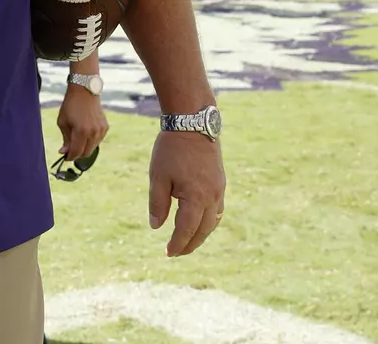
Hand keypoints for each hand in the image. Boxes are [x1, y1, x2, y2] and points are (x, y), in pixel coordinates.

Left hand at [57, 85, 108, 159]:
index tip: (65, 157)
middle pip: (86, 153)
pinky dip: (91, 141)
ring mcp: (101, 130)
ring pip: (92, 148)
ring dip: (84, 148)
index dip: (70, 157)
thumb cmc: (71, 105)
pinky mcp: (105, 127)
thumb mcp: (63, 122)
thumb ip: (65, 139)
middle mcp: (93, 133)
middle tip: (70, 150)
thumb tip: (64, 152)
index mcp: (81, 132)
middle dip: (77, 154)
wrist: (84, 91)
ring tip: (76, 139)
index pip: (76, 152)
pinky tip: (85, 133)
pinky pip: (97, 140)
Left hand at [148, 130, 224, 256]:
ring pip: (213, 221)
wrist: (193, 122)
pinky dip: (208, 220)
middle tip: (177, 253)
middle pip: (203, 231)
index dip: (177, 244)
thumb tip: (156, 227)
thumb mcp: (158, 176)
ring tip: (187, 241)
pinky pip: (217, 209)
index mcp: (196, 198)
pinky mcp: (220, 182)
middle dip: (190, 244)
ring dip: (201, 234)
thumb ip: (157, 204)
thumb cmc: (171, 149)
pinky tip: (198, 221)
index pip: (186, 230)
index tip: (168, 253)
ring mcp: (219, 190)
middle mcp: (212, 197)